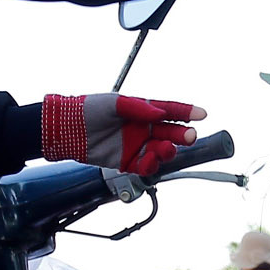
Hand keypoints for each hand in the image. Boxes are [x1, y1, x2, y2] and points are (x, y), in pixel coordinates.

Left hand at [41, 94, 205, 175]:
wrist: (66, 130)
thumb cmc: (88, 110)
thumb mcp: (114, 103)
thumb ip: (139, 107)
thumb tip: (160, 113)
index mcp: (142, 111)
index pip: (169, 110)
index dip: (186, 112)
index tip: (203, 114)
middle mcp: (142, 128)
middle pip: (170, 132)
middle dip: (183, 134)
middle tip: (190, 136)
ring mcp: (135, 146)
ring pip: (160, 151)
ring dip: (167, 150)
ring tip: (164, 148)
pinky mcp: (126, 162)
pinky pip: (144, 166)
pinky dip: (150, 165)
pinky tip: (149, 160)